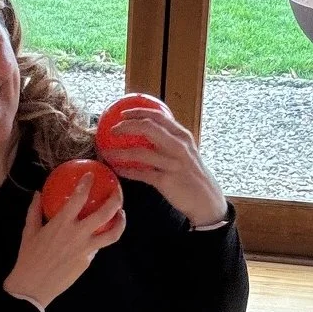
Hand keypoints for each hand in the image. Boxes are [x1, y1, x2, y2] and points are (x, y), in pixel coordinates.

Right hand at [3, 173, 125, 309]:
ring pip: (113, 234)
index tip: (91, 174)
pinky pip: (98, 246)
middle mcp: (77, 235)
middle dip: (116, 199)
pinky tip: (102, 233)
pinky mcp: (88, 261)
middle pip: (105, 213)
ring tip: (121, 213)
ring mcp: (86, 249)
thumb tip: (38, 194)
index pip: (79, 198)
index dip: (87, 184)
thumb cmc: (28, 258)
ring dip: (121, 221)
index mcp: (62, 224)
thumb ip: (35, 211)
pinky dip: (102, 237)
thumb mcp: (29, 231)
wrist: (33, 286)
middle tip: (117, 191)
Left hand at [99, 102, 227, 226]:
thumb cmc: (192, 174)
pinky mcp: (166, 181)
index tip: (123, 113)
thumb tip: (147, 130)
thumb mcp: (186, 152)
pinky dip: (127, 170)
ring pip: (141, 152)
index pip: (158, 116)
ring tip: (106, 152)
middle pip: (148, 128)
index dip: (138, 112)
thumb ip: (170, 140)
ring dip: (120, 152)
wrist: (206, 199)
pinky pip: (141, 173)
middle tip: (112, 130)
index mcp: (182, 136)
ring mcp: (173, 163)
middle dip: (126, 126)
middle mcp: (178, 146)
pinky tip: (117, 169)